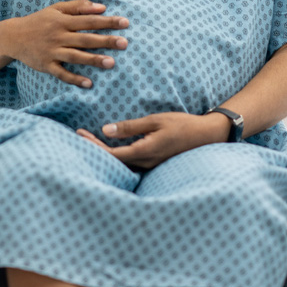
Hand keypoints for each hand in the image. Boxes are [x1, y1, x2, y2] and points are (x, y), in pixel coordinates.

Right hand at [2, 0, 128, 87]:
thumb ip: (78, 6)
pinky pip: (62, 73)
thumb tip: (102, 7)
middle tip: (125, 43)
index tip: (125, 22)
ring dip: (93, 60)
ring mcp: (52, 52)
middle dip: (105, 41)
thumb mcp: (56, 8)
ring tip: (111, 63)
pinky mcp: (46, 65)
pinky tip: (89, 83)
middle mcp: (58, 36)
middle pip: (85, 39)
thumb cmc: (39, 21)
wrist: (13, 36)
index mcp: (62, 21)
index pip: (89, 20)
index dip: (107, 21)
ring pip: (75, 56)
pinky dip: (74, 79)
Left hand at [77, 112, 229, 169]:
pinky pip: (130, 163)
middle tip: (80, 135)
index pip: (112, 154)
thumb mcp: (155, 120)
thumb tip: (106, 130)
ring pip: (121, 164)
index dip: (94, 146)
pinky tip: (111, 146)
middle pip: (113, 161)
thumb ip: (130, 127)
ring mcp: (151, 165)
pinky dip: (117, 155)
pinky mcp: (154, 163)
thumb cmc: (182, 124)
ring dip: (104, 152)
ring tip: (90, 140)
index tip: (80, 134)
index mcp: (145, 152)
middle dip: (95, 149)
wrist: (207, 136)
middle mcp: (146, 163)